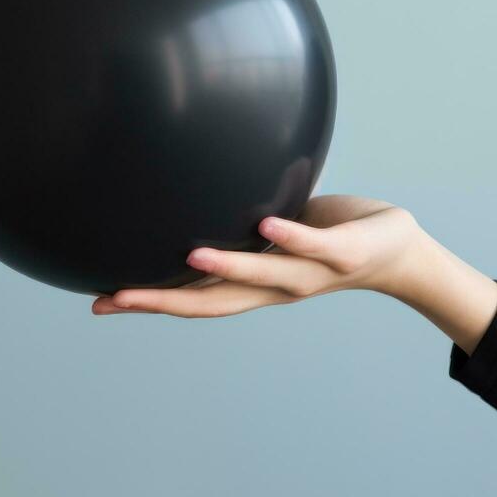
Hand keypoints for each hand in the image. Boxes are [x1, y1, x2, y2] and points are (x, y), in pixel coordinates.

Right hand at [91, 195, 424, 318]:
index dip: (147, 302)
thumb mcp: (271, 232)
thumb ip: (237, 226)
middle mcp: (274, 287)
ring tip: (189, 255)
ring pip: (261, 273)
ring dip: (226, 266)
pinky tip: (266, 225)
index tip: (100, 303)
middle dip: (162, 299)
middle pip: (212, 301)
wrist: (396, 253)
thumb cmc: (326, 237)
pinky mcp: (341, 252)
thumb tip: (197, 193)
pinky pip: (312, 243)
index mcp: (253, 284)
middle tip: (115, 297)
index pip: (192, 298)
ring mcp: (308, 272)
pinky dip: (290, 236)